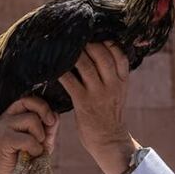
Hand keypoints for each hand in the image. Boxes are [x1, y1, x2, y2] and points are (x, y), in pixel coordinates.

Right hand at [0, 96, 57, 173]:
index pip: (30, 99)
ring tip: (33, 149)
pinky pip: (27, 139)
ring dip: (39, 138)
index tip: (51, 121)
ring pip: (31, 120)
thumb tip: (55, 114)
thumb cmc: (27, 159)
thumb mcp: (43, 140)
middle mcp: (7, 117)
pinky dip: (34, 149)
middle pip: (32, 105)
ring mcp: (3, 127)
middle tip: (43, 137)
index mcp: (15, 114)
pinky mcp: (3, 140)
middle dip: (44, 121)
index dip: (44, 106)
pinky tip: (29, 156)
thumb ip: (50, 127)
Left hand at [59, 41, 138, 173]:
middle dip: (86, 42)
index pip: (119, 53)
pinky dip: (60, 71)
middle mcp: (112, 84)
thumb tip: (100, 51)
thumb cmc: (109, 114)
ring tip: (61, 46)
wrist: (109, 140)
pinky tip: (52, 66)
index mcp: (122, 80)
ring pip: (85, 64)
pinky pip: (69, 80)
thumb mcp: (119, 92)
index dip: (107, 40)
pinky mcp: (83, 102)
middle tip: (73, 36)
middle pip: (101, 53)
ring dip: (71, 53)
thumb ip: (113, 74)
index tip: (95, 33)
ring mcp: (98, 93)